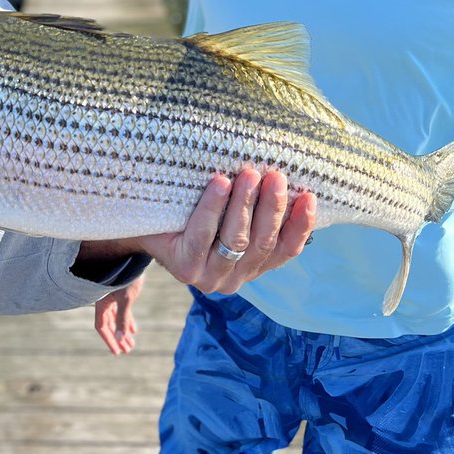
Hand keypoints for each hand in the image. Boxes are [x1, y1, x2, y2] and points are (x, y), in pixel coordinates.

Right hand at [95, 276, 143, 354]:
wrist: (132, 257)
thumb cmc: (127, 276)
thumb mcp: (126, 299)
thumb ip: (123, 319)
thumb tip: (121, 339)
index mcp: (101, 302)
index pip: (102, 326)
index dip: (109, 340)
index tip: (117, 352)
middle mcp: (105, 301)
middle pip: (109, 325)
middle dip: (118, 338)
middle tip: (126, 350)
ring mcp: (113, 297)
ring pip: (116, 319)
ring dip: (123, 331)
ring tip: (131, 344)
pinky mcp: (122, 293)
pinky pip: (122, 311)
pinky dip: (127, 321)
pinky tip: (134, 330)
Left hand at [139, 167, 313, 294]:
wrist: (142, 225)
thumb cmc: (191, 213)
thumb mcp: (227, 213)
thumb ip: (254, 208)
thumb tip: (288, 175)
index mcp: (252, 267)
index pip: (284, 250)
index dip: (300, 226)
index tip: (310, 196)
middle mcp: (234, 279)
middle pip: (261, 243)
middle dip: (272, 207)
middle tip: (276, 176)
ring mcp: (209, 278)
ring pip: (236, 240)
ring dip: (246, 205)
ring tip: (250, 174)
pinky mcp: (185, 269)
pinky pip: (203, 235)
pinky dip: (213, 208)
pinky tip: (220, 183)